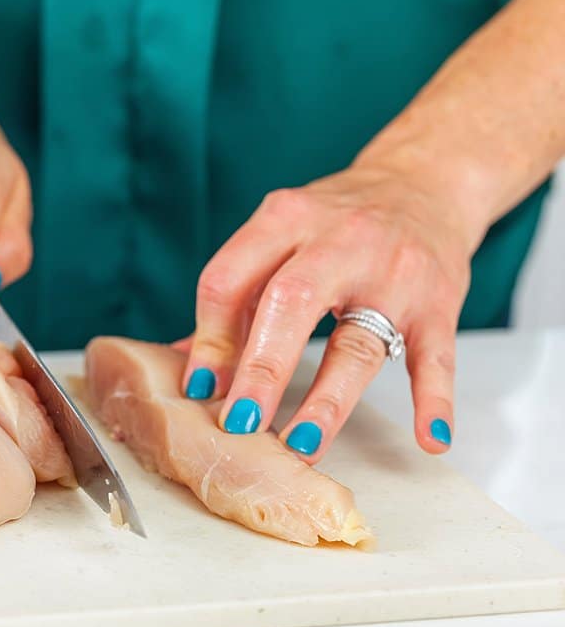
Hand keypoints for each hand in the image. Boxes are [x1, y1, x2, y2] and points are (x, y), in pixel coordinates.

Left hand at [182, 161, 480, 460]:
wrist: (424, 181)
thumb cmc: (337, 222)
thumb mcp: (279, 236)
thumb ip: (236, 297)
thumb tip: (187, 369)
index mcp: (284, 220)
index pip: (228, 280)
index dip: (210, 340)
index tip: (200, 390)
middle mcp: (339, 240)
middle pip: (290, 304)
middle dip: (260, 370)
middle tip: (240, 423)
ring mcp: (393, 272)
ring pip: (358, 341)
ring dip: (328, 400)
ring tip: (302, 445)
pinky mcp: (439, 301)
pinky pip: (436, 357)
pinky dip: (434, 400)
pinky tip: (429, 438)